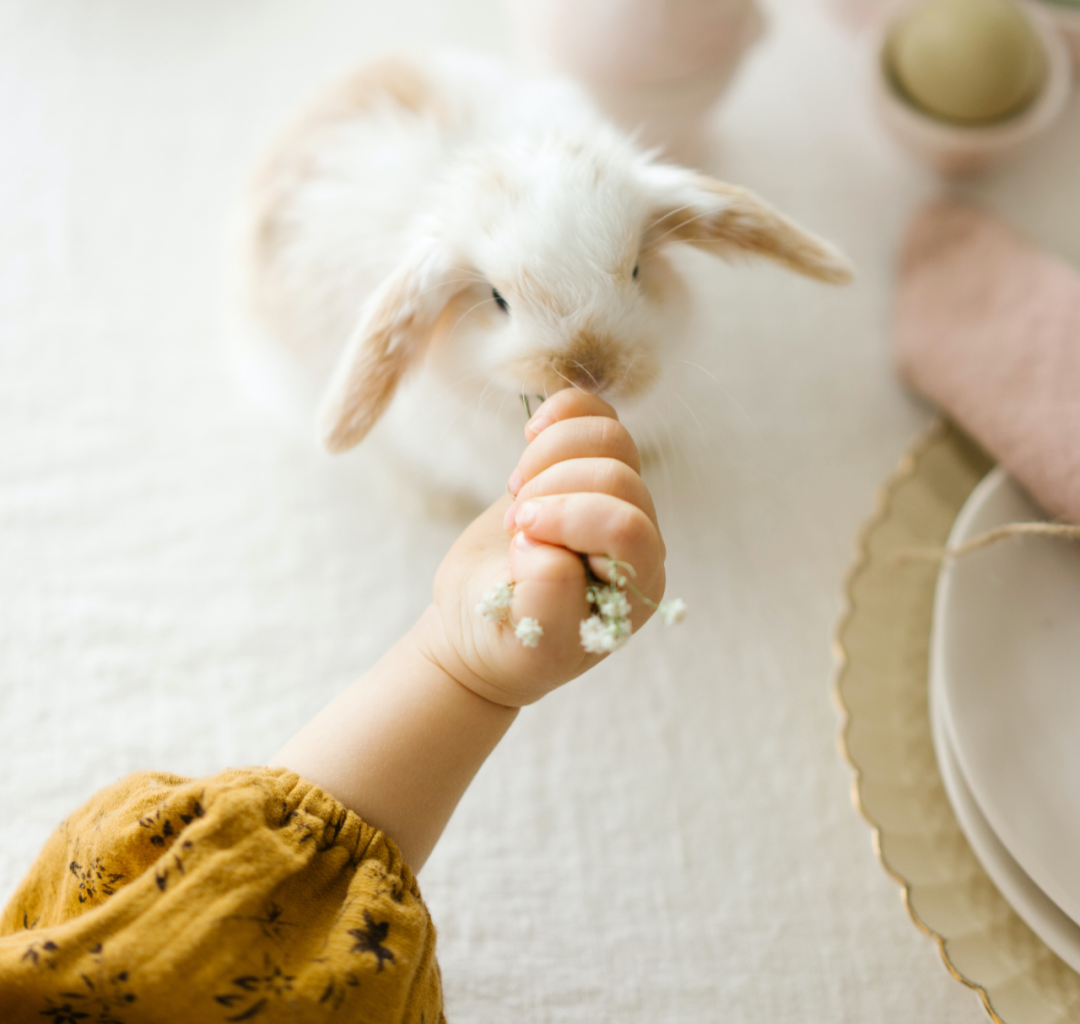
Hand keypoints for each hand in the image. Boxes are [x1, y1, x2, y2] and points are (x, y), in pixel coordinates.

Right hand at [417, 388, 666, 706]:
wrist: (480, 626)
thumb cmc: (508, 641)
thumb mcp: (524, 640)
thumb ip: (546, 596)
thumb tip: (544, 543)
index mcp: (636, 585)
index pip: (626, 527)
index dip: (570, 518)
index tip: (518, 536)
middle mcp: (637, 537)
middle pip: (616, 475)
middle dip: (551, 490)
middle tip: (512, 524)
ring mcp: (613, 497)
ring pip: (608, 437)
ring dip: (550, 453)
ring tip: (517, 491)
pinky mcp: (583, 467)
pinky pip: (593, 413)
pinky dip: (560, 412)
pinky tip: (531, 435)